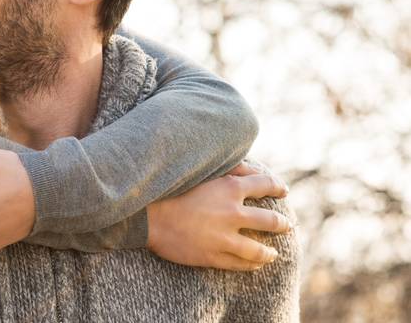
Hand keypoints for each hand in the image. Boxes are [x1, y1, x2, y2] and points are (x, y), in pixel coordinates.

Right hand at [146, 162, 292, 270]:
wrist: (147, 216)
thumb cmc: (171, 189)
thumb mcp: (201, 171)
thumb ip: (229, 168)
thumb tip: (252, 170)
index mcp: (230, 188)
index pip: (265, 185)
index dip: (277, 187)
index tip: (283, 190)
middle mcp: (232, 213)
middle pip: (270, 221)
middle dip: (282, 224)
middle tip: (287, 225)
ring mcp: (224, 237)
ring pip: (259, 250)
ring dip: (269, 252)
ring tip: (273, 253)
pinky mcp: (213, 256)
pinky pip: (240, 264)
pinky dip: (251, 265)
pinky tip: (254, 265)